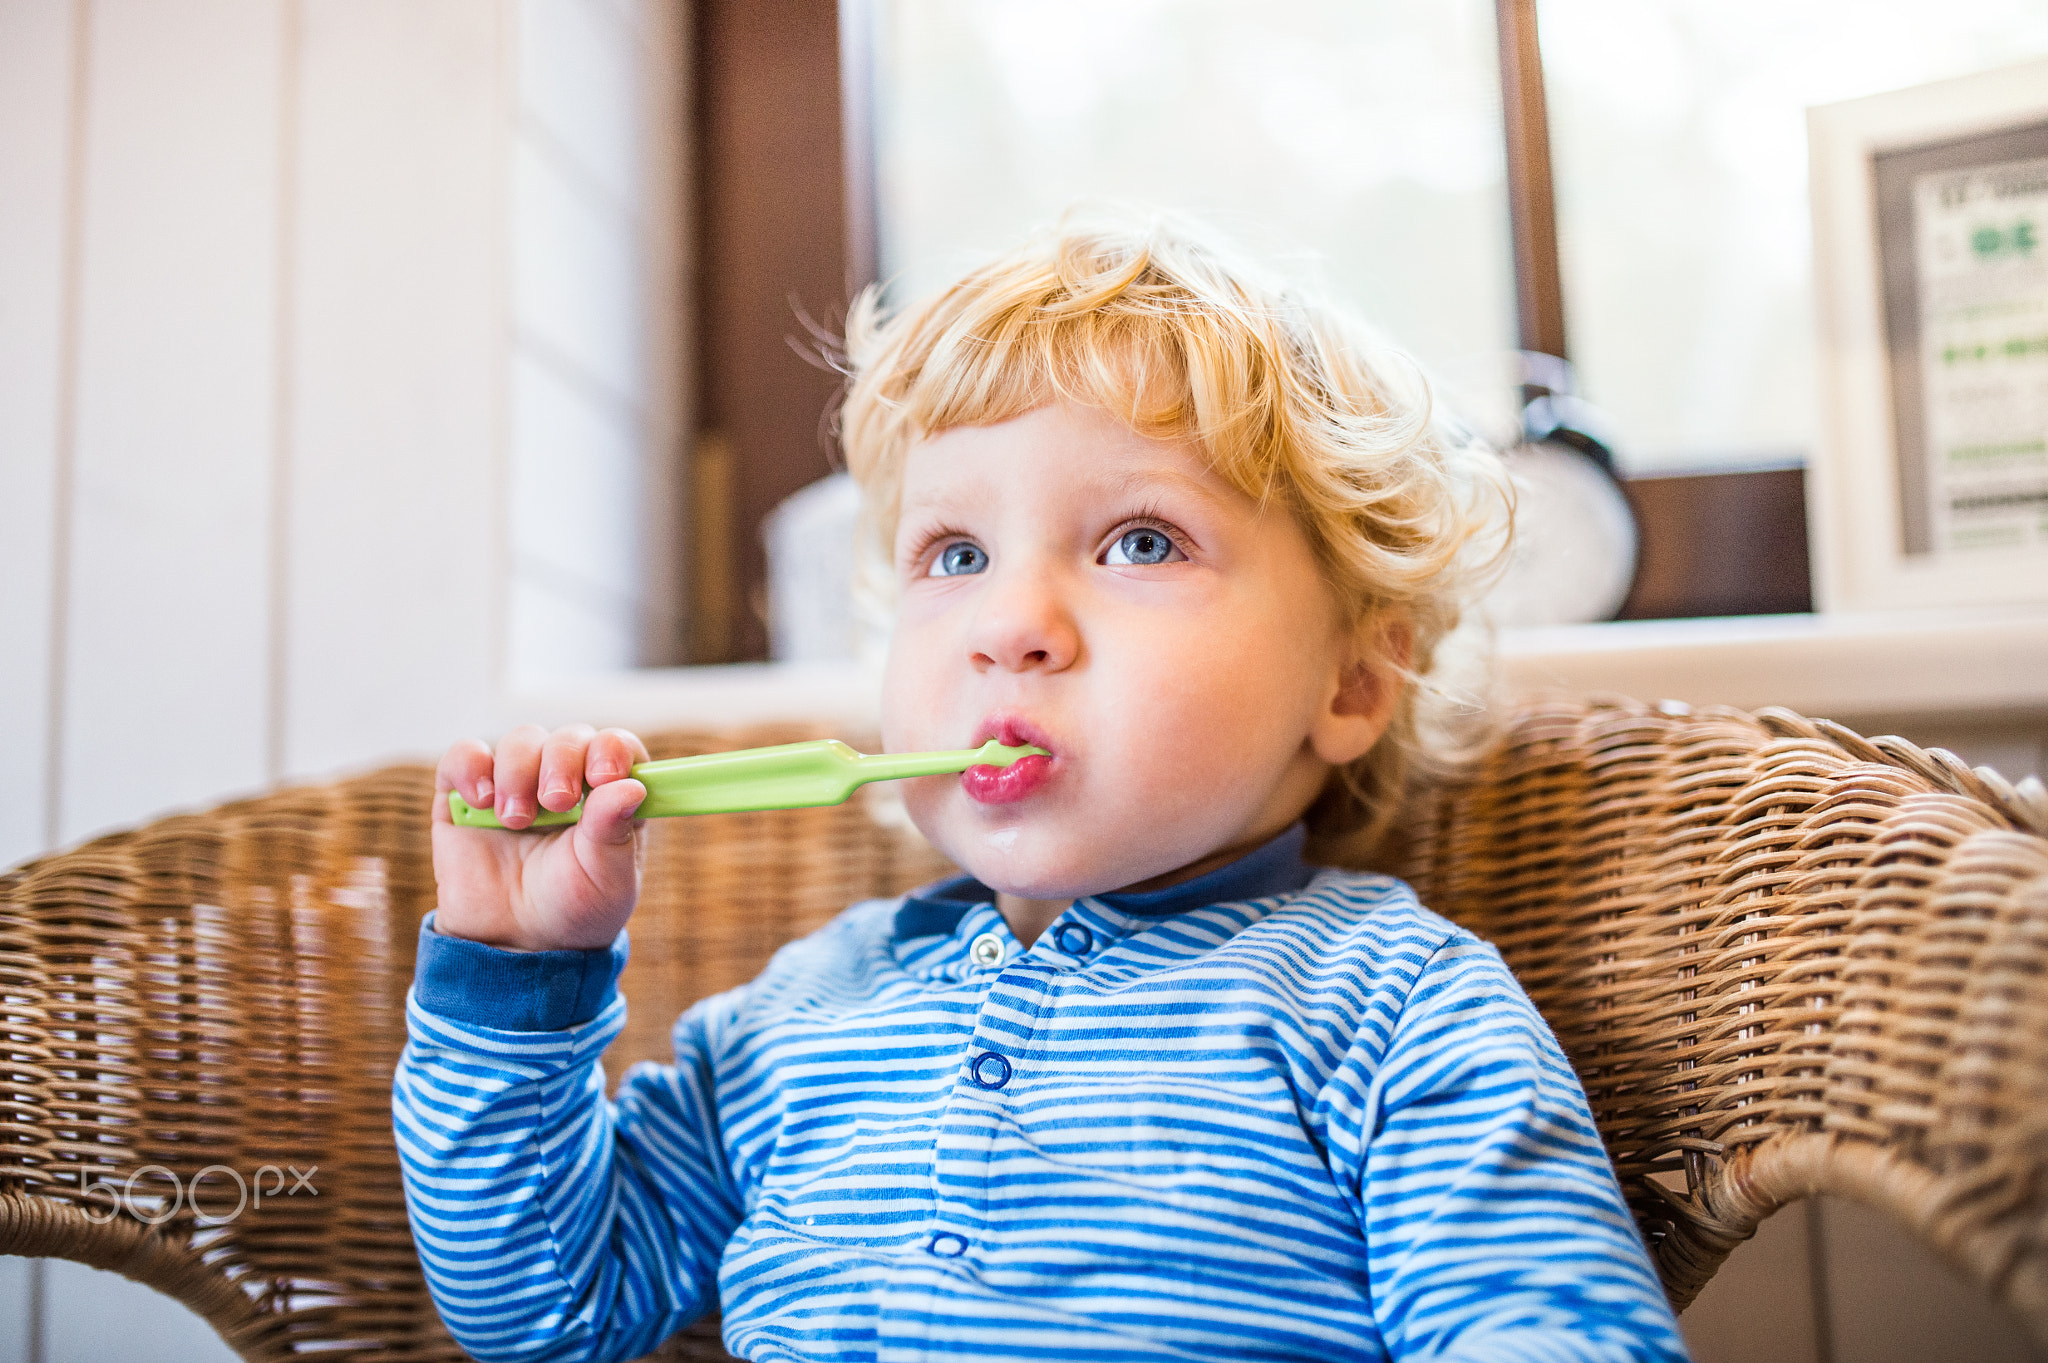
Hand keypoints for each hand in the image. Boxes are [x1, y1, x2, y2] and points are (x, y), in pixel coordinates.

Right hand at [430, 724, 649, 950]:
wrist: (516, 945)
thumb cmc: (573, 909)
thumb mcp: (607, 878)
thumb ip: (614, 830)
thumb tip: (632, 786)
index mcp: (608, 796)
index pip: (616, 746)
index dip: (611, 748)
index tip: (603, 775)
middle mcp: (564, 781)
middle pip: (567, 738)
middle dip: (561, 761)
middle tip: (556, 802)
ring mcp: (515, 784)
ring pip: (520, 741)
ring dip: (518, 772)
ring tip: (517, 821)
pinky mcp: (466, 796)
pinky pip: (464, 756)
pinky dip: (470, 767)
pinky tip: (482, 801)